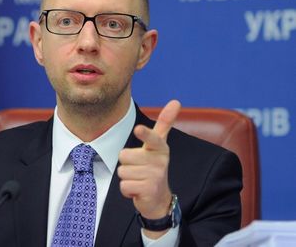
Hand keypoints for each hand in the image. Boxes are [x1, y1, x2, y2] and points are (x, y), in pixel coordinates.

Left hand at [118, 100, 180, 222]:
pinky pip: (124, 185)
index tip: (138, 129)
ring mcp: (155, 176)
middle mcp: (160, 161)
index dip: (144, 134)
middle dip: (126, 164)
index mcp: (160, 148)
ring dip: (127, 177)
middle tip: (139, 169)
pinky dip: (127, 190)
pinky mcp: (149, 190)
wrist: (159, 198)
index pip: (152, 138)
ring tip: (139, 179)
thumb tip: (176, 101)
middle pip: (124, 155)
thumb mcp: (158, 145)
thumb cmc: (153, 167)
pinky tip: (138, 190)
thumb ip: (164, 124)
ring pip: (122, 170)